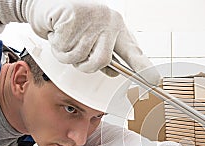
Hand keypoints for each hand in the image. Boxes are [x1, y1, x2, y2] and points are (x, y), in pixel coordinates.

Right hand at [0, 0, 160, 84]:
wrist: (49, 4)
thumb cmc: (74, 25)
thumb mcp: (94, 39)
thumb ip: (105, 56)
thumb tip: (114, 73)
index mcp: (117, 28)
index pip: (133, 51)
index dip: (144, 67)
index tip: (155, 80)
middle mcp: (108, 22)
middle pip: (102, 60)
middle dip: (85, 65)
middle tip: (77, 57)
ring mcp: (92, 18)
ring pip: (79, 56)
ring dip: (67, 54)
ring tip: (65, 40)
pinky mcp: (73, 16)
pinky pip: (64, 47)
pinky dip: (56, 45)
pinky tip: (57, 32)